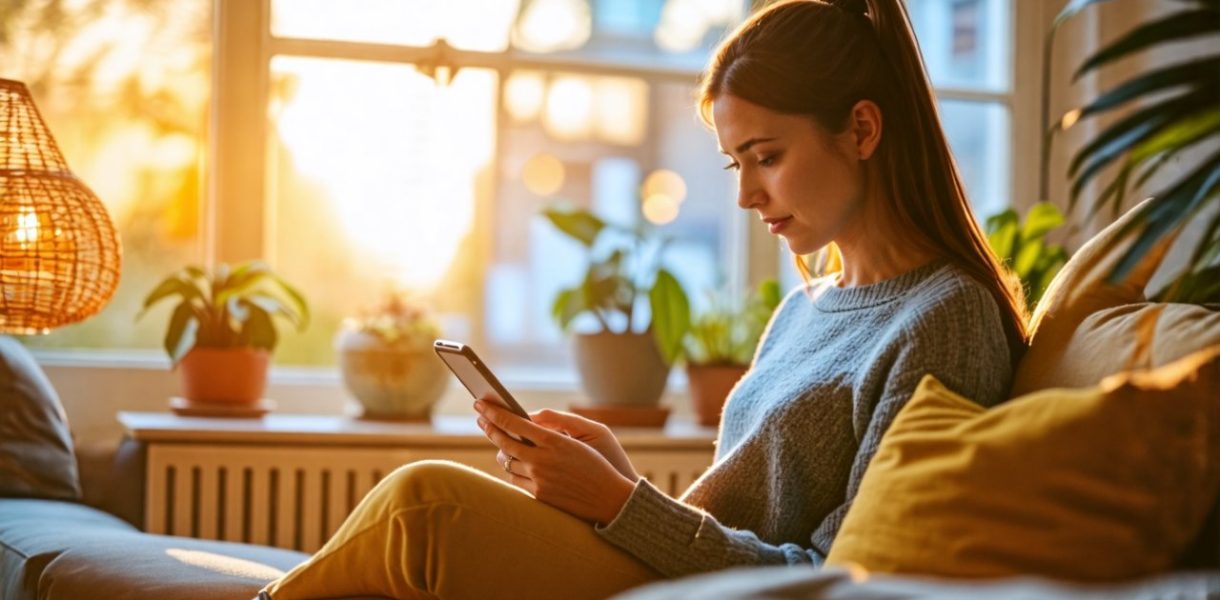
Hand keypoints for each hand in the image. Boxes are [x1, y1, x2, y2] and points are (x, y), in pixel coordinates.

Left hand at [474, 395, 635, 524]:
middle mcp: (542, 460)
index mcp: (553, 441)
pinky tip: (512, 463)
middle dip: (489, 427)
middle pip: (504, 442)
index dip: (493, 412)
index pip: (513, 423)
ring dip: (503, 451)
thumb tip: (525, 421)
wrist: (609, 499)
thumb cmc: (597, 464)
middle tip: (480, 418)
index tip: (480, 404)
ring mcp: (539, 479)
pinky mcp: (539, 496)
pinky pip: (515, 480)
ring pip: (508, 462)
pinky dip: (513, 470)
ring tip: (500, 441)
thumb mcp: (579, 439)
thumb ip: (551, 428)